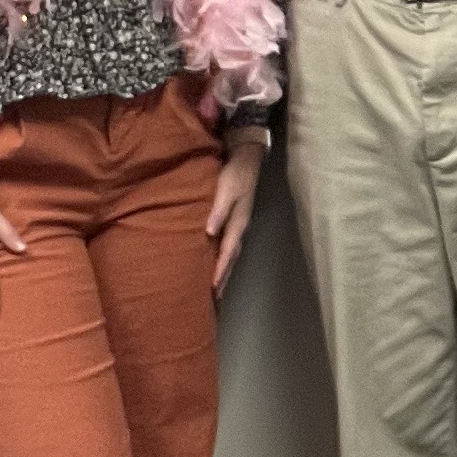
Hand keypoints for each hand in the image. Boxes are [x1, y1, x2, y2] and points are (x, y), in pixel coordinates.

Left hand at [206, 131, 268, 294]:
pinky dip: (226, 257)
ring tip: (218, 286)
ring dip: (226, 270)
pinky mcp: (236, 219)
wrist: (247, 159)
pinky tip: (220, 260)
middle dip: (225, 277)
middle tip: (216, 296)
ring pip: (232, 253)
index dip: (220, 270)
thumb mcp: (226, 190)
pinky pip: (230, 245)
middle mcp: (240, 227)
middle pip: (232, 258)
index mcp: (238, 223)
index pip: (227, 252)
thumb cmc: (235, 174)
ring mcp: (240, 224)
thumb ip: (218, 211)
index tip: (213, 287)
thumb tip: (210, 233)